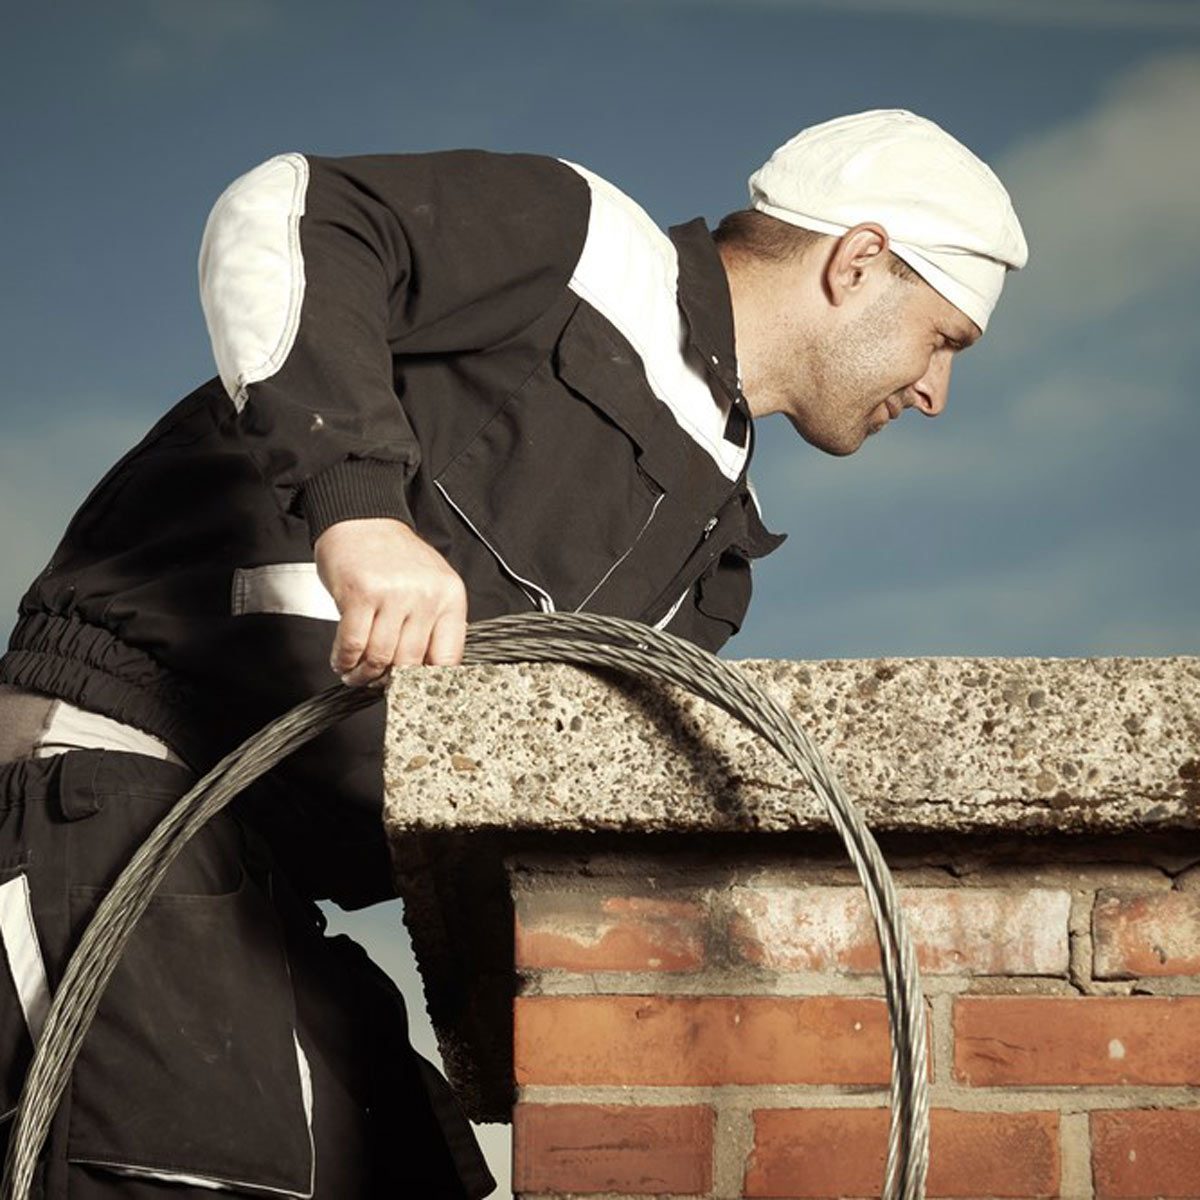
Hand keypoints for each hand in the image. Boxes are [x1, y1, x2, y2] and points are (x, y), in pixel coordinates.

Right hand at [314, 517, 467, 685]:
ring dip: (363, 674)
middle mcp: (425, 595)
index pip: (447, 657)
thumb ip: (433, 624)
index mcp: (450, 596)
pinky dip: (344, 660)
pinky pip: (353, 644)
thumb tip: (426, 674)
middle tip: (377, 683)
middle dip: (389, 681)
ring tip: (356, 674)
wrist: (361, 518)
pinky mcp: (360, 593)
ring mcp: (393, 594)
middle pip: (409, 663)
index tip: (413, 693)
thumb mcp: (430, 584)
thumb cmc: (393, 556)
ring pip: (380, 657)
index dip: (428, 684)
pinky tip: (343, 661)